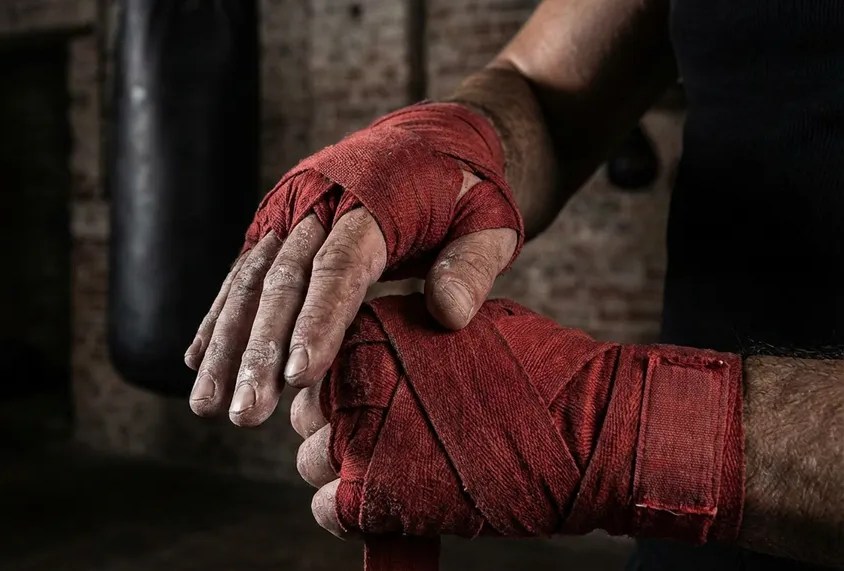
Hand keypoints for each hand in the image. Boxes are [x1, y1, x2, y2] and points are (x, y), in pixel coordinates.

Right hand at [184, 103, 522, 426]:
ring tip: (206, 405)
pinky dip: (220, 317)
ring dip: (226, 344)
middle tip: (246, 414)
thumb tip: (449, 316)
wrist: (436, 138)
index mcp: (372, 200)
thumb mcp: (491, 221)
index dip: (317, 321)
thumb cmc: (468, 190)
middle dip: (258, 351)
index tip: (298, 376)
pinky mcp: (277, 224)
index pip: (339, 266)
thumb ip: (472, 265)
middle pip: (282, 280)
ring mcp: (291, 212)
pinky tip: (198, 361)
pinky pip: (242, 273)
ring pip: (250, 281)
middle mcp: (319, 201)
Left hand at [291, 295, 743, 543]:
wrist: (587, 427)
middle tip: (380, 442)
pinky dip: (347, 513)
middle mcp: (352, 377)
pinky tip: (383, 507)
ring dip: (341, 473)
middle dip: (337, 430)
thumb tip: (384, 364)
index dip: (345, 390)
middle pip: (311, 414)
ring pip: (312, 462)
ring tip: (391, 474)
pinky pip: (329, 508)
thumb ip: (413, 343)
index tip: (374, 405)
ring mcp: (359, 435)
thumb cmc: (537, 377)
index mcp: (372, 330)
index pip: (325, 364)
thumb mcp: (468, 331)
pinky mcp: (373, 490)